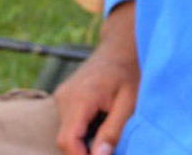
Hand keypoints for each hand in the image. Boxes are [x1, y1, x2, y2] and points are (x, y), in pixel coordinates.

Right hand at [53, 1, 138, 154]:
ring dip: (84, 139)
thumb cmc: (129, 72)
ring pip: (66, 132)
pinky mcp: (62, 95)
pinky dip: (82, 128)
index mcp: (81, 98)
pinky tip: (100, 118)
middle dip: (85, 150)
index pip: (68, 140)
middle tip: (109, 146)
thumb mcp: (129, 103)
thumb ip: (113, 131)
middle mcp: (65, 96)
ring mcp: (61, 95)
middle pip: (65, 139)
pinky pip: (67, 121)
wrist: (120, 46)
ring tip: (107, 125)